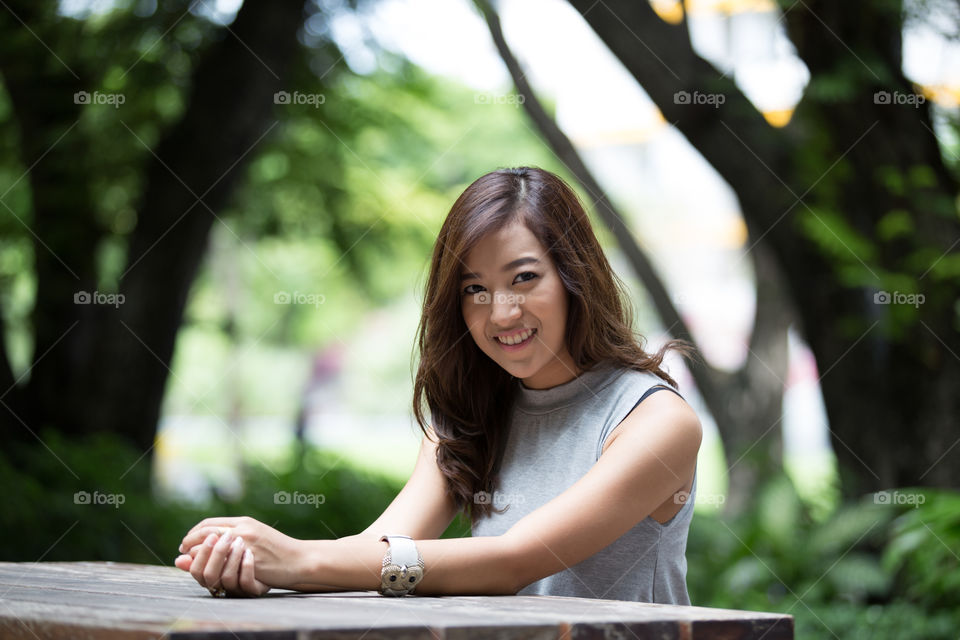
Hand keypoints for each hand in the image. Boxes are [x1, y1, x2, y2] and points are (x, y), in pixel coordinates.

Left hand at [175, 516, 302, 595]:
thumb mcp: (255, 537)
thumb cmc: (277, 551)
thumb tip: (207, 543)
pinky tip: (207, 570)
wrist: (299, 559)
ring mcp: (246, 543)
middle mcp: (243, 529)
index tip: (186, 543)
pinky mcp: (250, 558)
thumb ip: (232, 537)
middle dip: (190, 542)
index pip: (209, 523)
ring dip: (197, 554)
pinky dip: (210, 565)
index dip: (193, 533)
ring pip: (210, 546)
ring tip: (191, 561)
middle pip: (206, 533)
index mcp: (244, 522)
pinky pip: (222, 562)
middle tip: (182, 551)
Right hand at [175, 531, 269, 596]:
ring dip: (231, 558)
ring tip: (238, 541)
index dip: (196, 552)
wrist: (289, 565)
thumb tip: (178, 559)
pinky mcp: (256, 590)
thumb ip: (209, 552)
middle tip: (220, 535)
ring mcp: (240, 588)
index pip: (196, 568)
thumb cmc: (258, 555)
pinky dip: (246, 567)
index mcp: (216, 575)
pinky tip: (250, 553)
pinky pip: (246, 583)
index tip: (206, 534)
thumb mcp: (233, 549)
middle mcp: (225, 585)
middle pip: (208, 575)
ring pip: (227, 579)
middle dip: (213, 553)